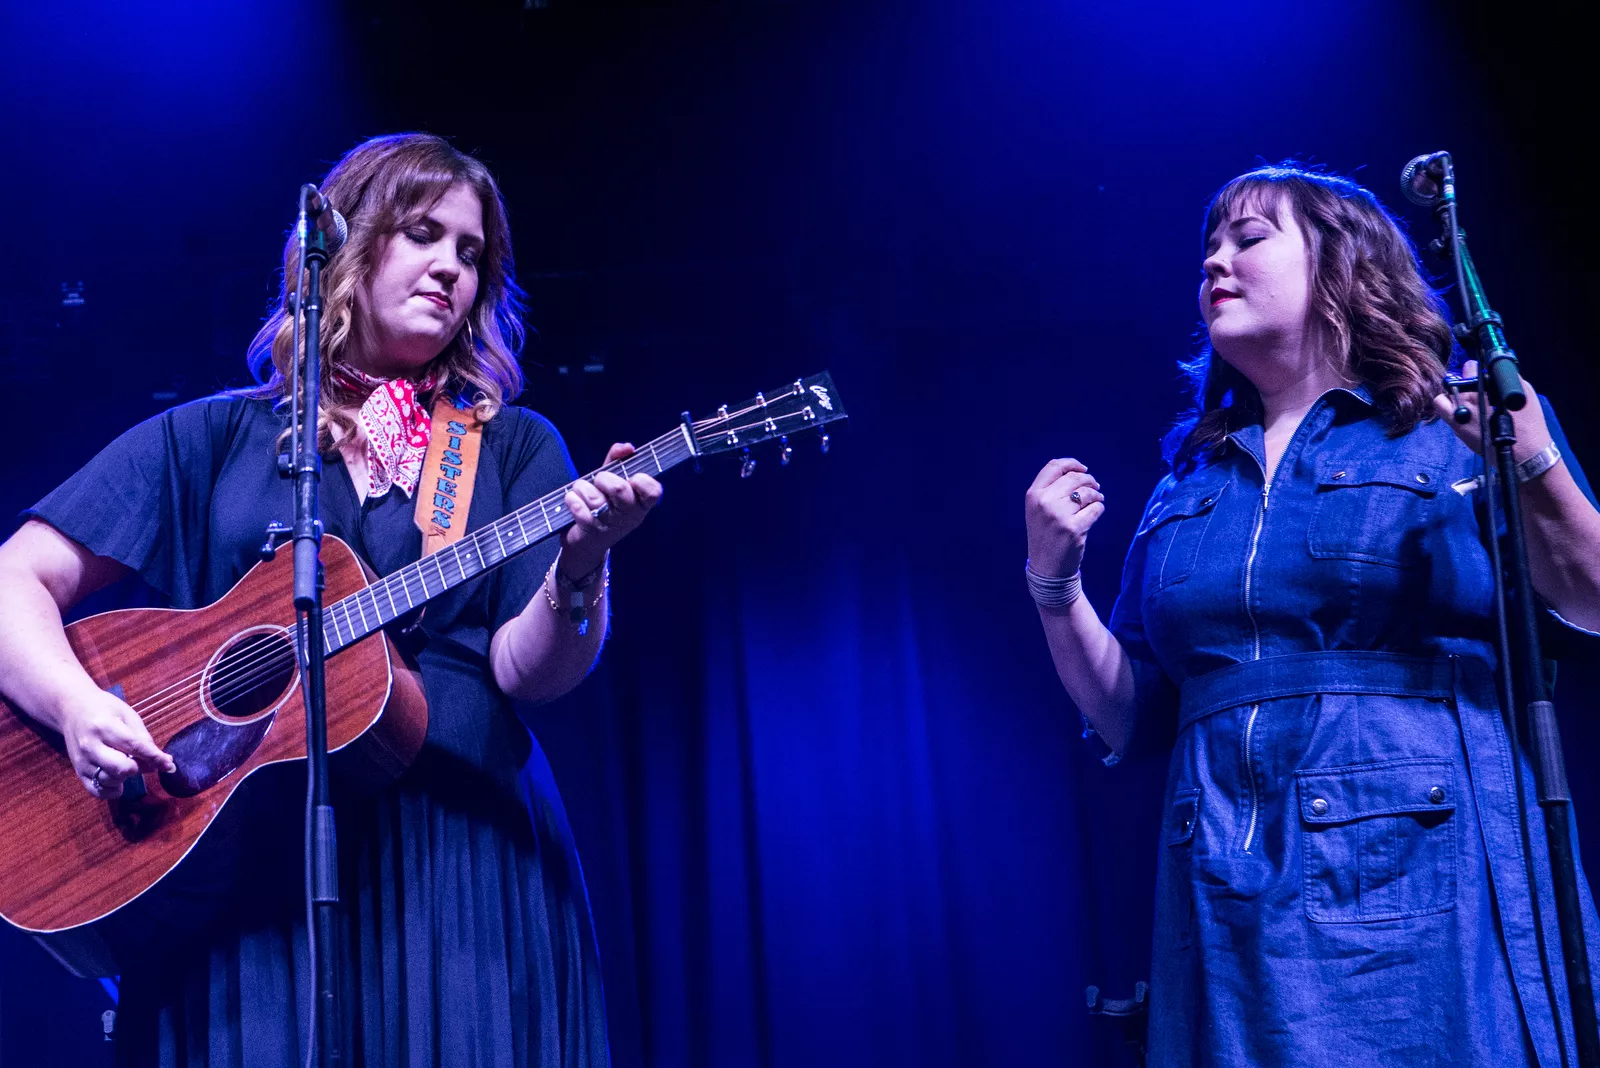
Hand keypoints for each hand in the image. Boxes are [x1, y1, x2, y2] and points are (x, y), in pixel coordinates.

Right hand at [58, 686, 174, 798]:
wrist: (71, 709)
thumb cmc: (104, 709)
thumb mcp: (127, 715)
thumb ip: (143, 738)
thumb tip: (163, 761)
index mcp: (105, 727)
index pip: (135, 747)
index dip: (155, 758)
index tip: (170, 766)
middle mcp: (90, 746)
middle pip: (122, 768)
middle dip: (140, 767)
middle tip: (143, 760)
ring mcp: (82, 761)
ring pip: (111, 781)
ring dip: (126, 776)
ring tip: (127, 762)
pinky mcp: (78, 772)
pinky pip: (98, 791)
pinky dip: (113, 789)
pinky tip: (118, 778)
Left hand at [560, 443, 664, 578]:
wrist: (587, 543)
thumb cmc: (604, 506)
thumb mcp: (612, 482)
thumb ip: (618, 461)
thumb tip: (627, 447)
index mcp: (641, 504)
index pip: (653, 491)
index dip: (642, 480)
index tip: (631, 478)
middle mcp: (630, 517)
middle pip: (619, 488)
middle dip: (602, 478)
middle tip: (598, 482)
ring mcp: (611, 526)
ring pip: (594, 497)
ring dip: (582, 488)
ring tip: (580, 491)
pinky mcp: (591, 532)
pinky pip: (578, 507)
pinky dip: (572, 500)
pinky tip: (573, 502)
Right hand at [1025, 457, 1105, 577]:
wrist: (1046, 568)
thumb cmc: (1045, 535)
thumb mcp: (1038, 510)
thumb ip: (1051, 489)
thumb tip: (1078, 471)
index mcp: (1033, 495)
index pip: (1054, 466)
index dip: (1072, 464)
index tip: (1083, 469)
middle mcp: (1044, 503)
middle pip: (1074, 478)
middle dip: (1089, 480)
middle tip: (1095, 487)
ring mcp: (1058, 516)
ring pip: (1087, 493)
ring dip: (1096, 495)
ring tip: (1097, 500)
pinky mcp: (1074, 529)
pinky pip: (1096, 509)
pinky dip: (1099, 508)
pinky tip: (1095, 513)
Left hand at [1434, 359, 1553, 463]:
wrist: (1524, 451)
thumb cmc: (1528, 422)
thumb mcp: (1525, 392)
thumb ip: (1506, 378)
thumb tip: (1493, 370)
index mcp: (1486, 387)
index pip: (1469, 367)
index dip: (1475, 370)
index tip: (1480, 375)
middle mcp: (1469, 397)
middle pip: (1456, 379)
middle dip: (1464, 382)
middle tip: (1474, 390)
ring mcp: (1459, 413)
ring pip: (1445, 394)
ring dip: (1454, 395)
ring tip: (1466, 402)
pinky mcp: (1456, 426)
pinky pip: (1441, 408)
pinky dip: (1446, 406)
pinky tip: (1459, 410)